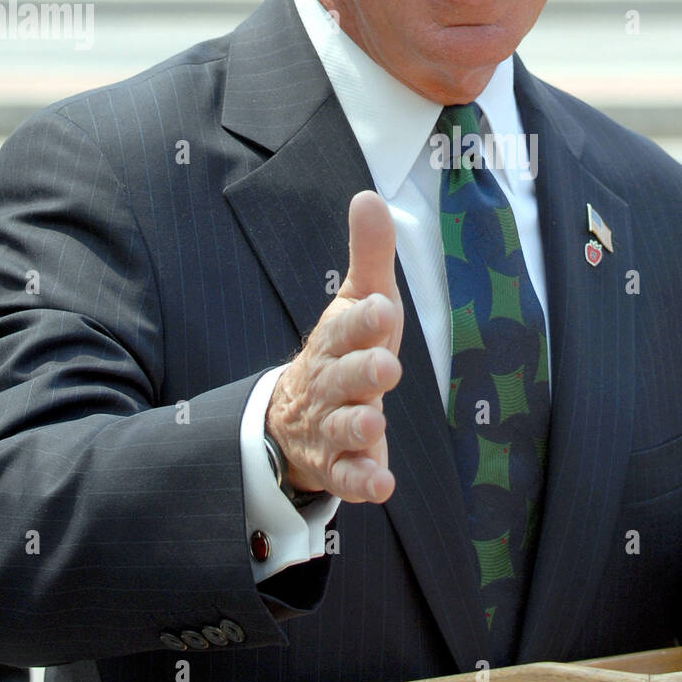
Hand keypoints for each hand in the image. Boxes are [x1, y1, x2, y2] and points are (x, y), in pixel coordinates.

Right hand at [265, 191, 403, 503]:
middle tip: (387, 366)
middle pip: (345, 376)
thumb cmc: (342, 349)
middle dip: (364, 371)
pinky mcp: (339, 465)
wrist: (295, 414)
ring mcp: (331, 425)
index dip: (364, 320)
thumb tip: (367, 196)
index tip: (384, 309)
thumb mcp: (358, 300)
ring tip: (375, 426)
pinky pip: (348, 476)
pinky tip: (382, 485)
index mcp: (336, 339)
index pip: (348, 326)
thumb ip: (369, 254)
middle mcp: (331, 382)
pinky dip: (362, 482)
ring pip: (343, 427)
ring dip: (359, 427)